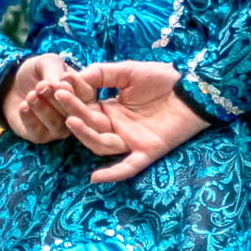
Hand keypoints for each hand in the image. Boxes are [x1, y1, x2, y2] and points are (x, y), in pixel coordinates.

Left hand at [2, 54, 79, 143]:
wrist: (12, 84)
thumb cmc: (36, 72)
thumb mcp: (46, 63)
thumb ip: (54, 71)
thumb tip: (58, 85)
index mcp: (84, 96)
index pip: (86, 95)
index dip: (75, 89)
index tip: (63, 80)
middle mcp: (76, 116)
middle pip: (72, 112)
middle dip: (56, 99)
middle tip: (42, 86)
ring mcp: (60, 128)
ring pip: (57, 125)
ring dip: (42, 109)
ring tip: (31, 95)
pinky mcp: (40, 136)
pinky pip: (38, 132)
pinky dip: (30, 118)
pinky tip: (23, 106)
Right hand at [50, 61, 210, 182]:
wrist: (193, 89)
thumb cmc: (163, 79)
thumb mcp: (128, 72)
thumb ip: (102, 74)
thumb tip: (73, 77)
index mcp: (110, 108)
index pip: (83, 107)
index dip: (70, 98)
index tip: (57, 84)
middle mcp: (117, 126)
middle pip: (88, 125)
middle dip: (73, 111)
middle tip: (59, 96)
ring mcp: (131, 140)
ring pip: (101, 144)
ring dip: (85, 134)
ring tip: (72, 121)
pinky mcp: (148, 151)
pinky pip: (128, 166)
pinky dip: (114, 173)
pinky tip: (95, 179)